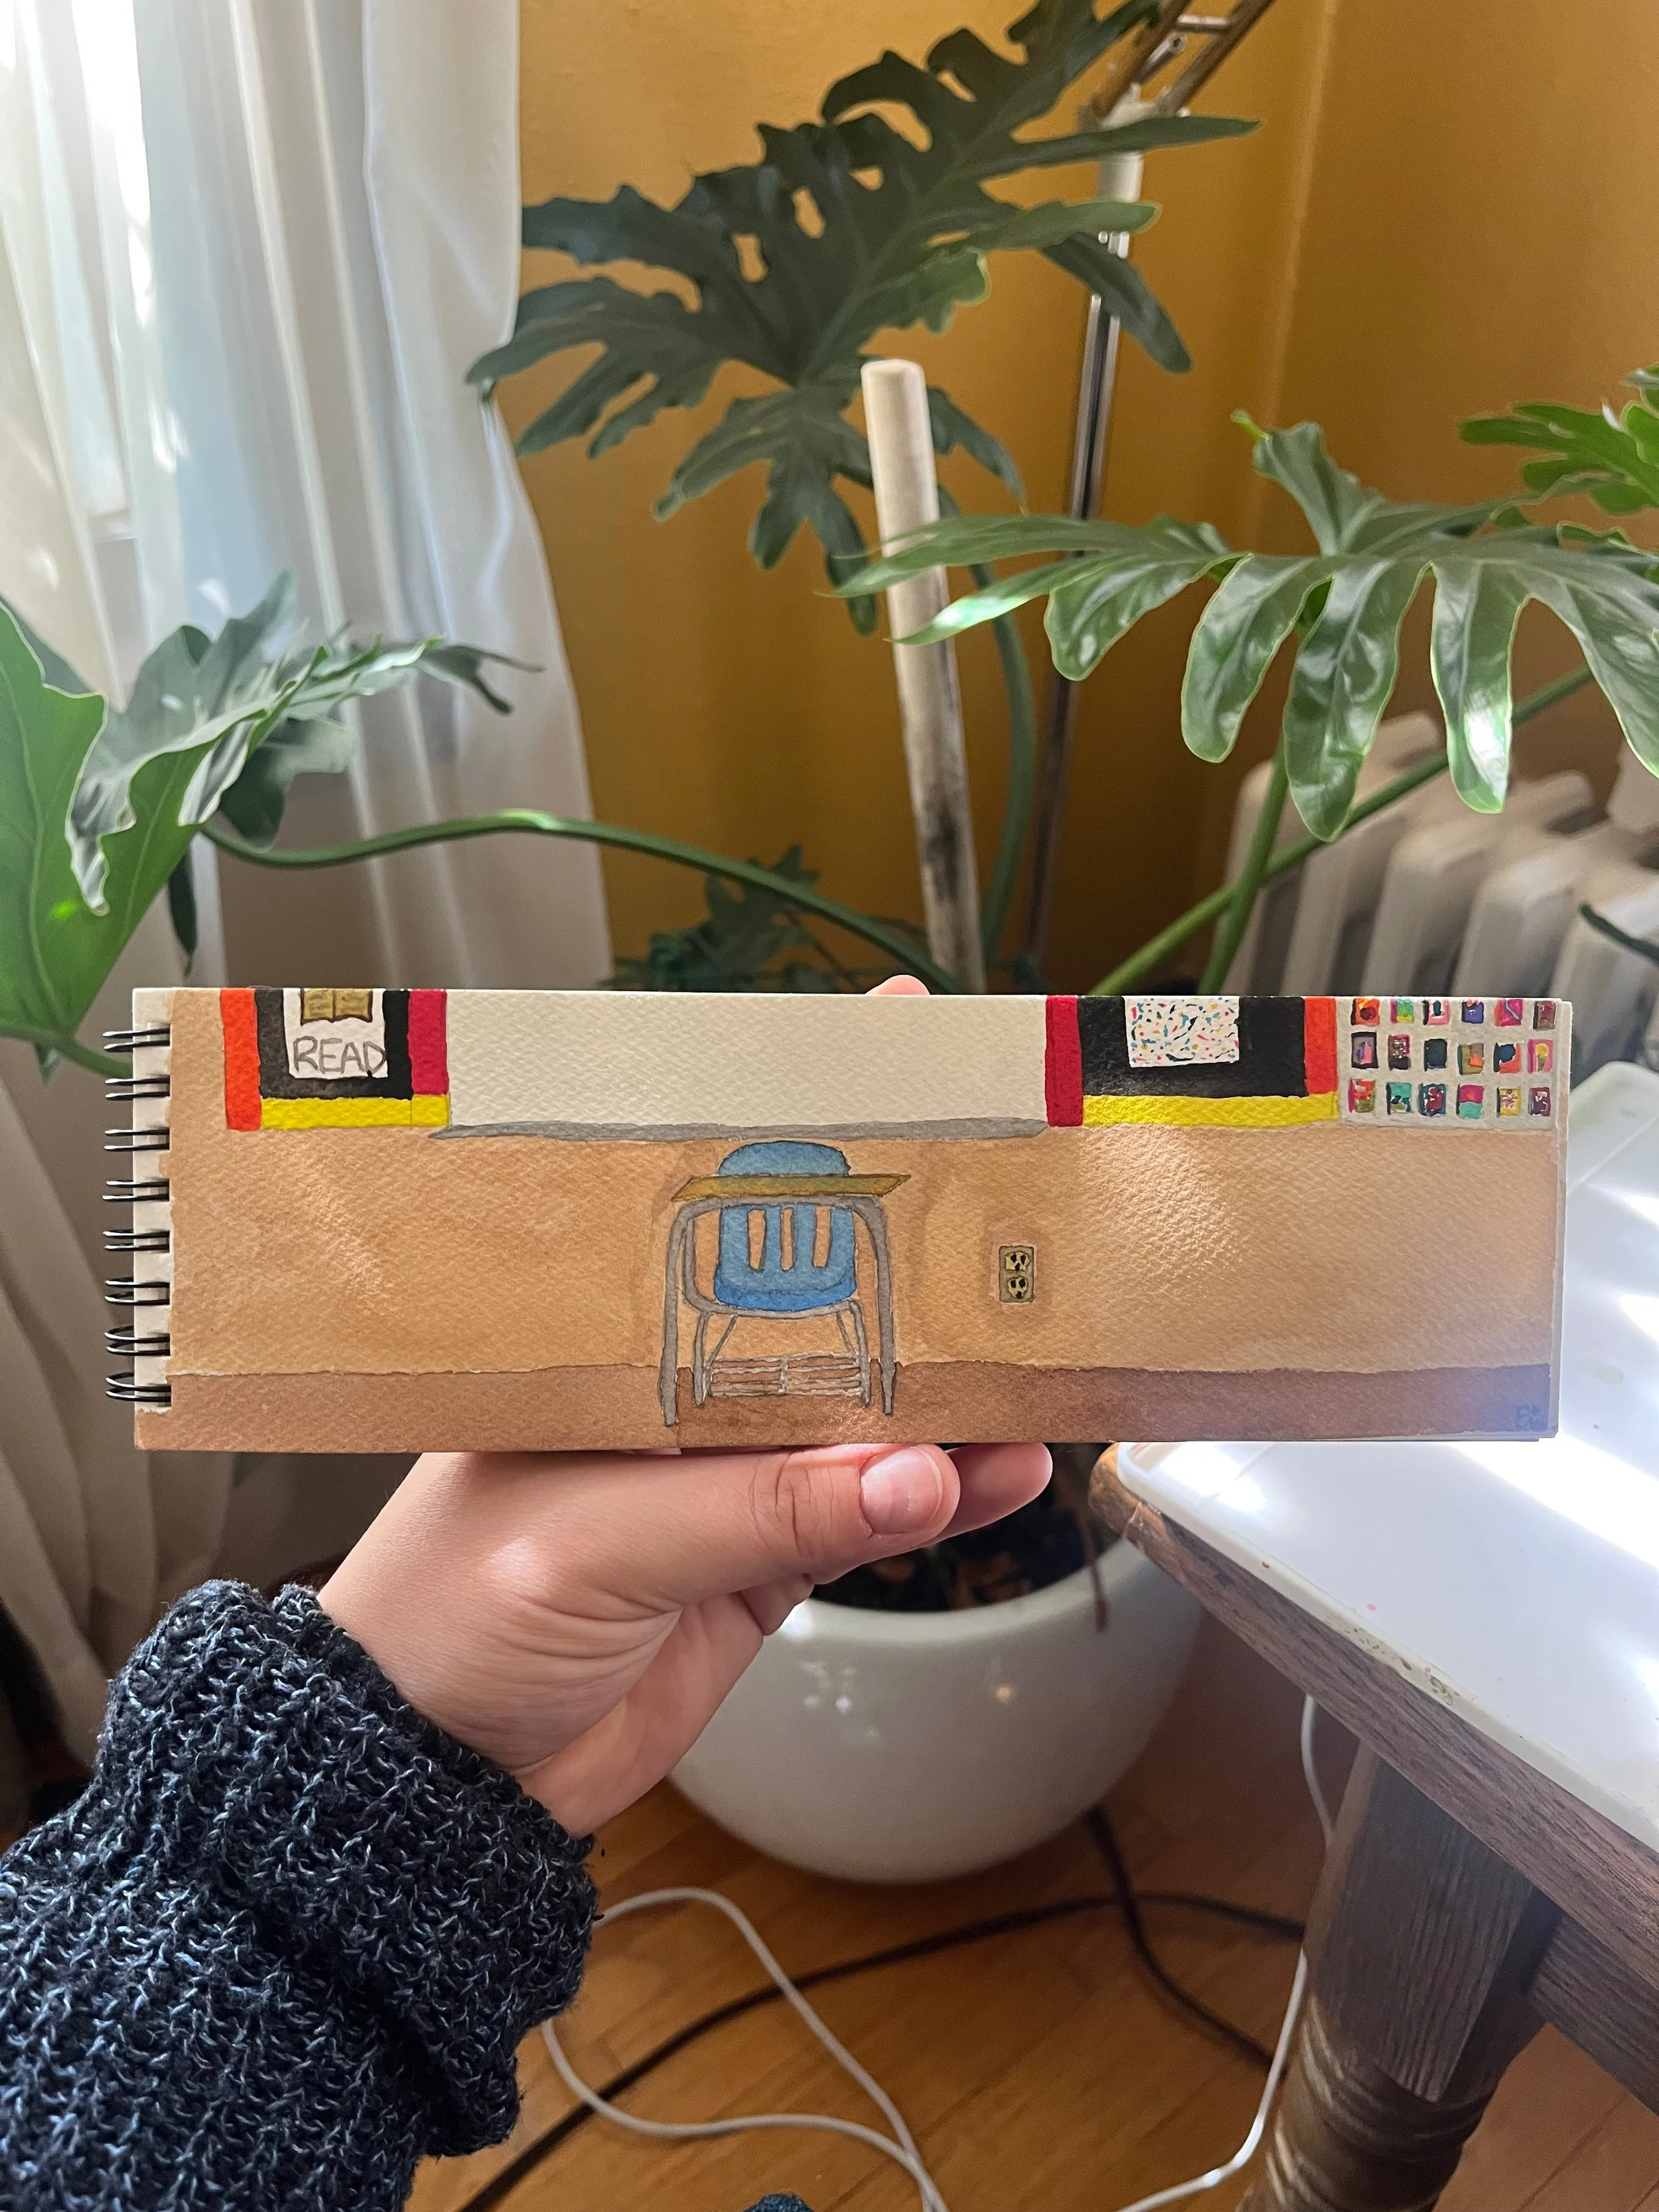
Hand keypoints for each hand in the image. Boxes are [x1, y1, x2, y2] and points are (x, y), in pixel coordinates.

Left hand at [318, 975, 1049, 1833]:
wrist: (435, 1785)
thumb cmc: (449, 1623)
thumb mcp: (591, 1544)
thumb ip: (756, 1508)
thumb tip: (915, 1472)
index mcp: (601, 1343)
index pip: (711, 1214)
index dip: (802, 1141)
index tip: (895, 1062)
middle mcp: (667, 1395)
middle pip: (812, 1312)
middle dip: (908, 1272)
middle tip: (1014, 1225)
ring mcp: (720, 1482)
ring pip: (862, 1419)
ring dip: (952, 1401)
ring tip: (1041, 1373)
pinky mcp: (756, 1567)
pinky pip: (866, 1517)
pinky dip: (943, 1499)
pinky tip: (1005, 1476)